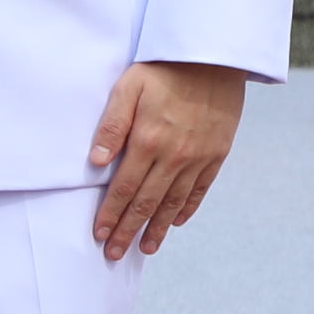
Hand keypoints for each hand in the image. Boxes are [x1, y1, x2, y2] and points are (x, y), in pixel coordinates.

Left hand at [88, 60, 247, 259]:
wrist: (213, 58)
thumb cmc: (162, 69)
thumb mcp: (128, 87)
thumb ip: (111, 125)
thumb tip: (96, 161)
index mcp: (148, 140)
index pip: (124, 188)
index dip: (110, 214)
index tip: (99, 234)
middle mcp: (175, 155)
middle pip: (147, 202)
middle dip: (128, 230)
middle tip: (114, 255)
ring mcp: (199, 157)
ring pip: (174, 202)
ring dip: (158, 228)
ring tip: (145, 248)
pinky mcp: (217, 153)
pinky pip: (200, 188)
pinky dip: (187, 208)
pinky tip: (176, 222)